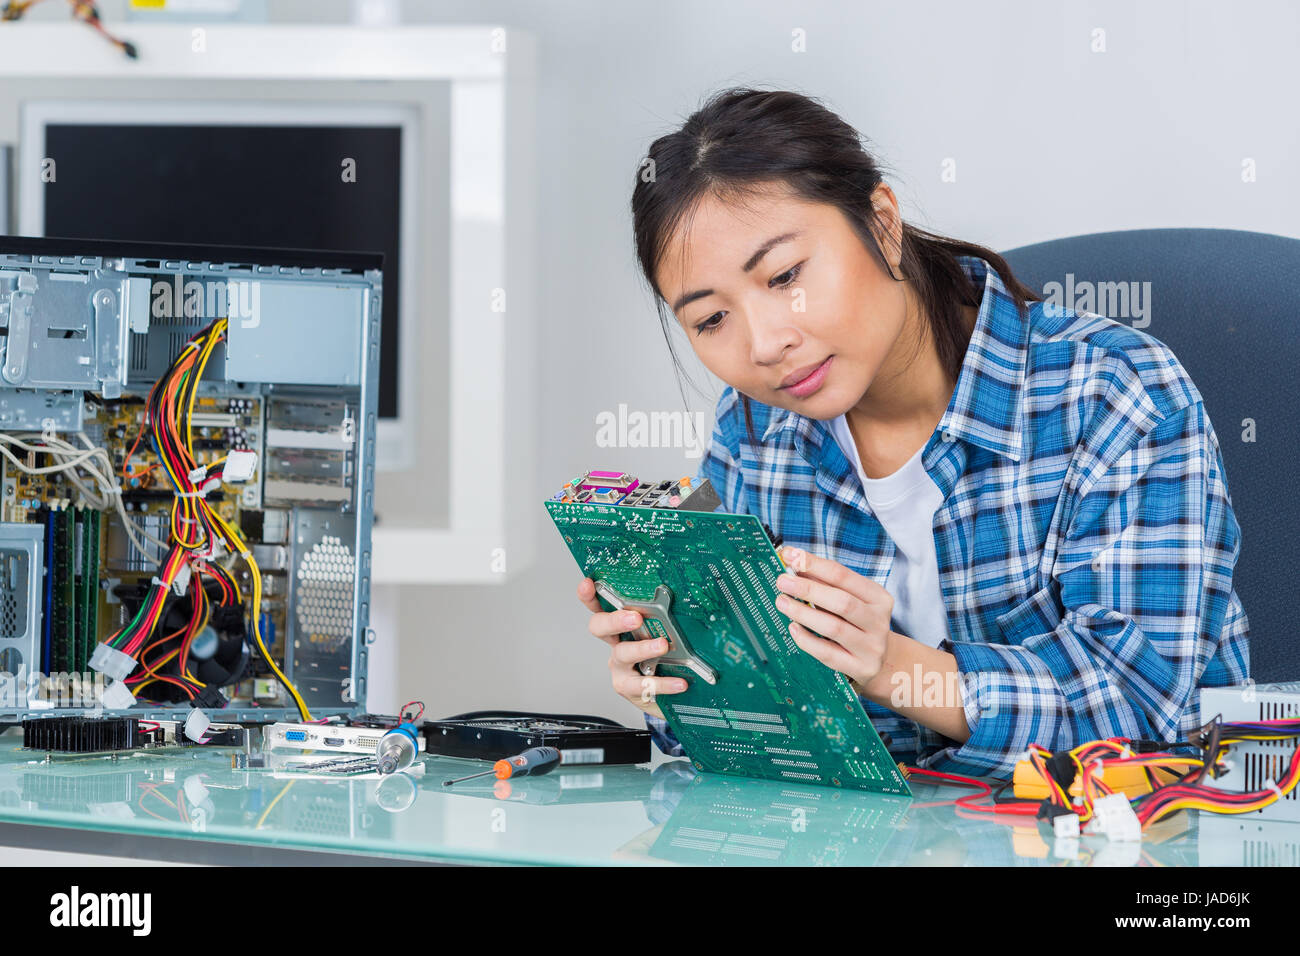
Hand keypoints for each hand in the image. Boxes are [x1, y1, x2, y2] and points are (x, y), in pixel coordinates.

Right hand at [577, 577, 688, 718]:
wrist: (665, 697)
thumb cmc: (664, 660)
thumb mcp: (663, 634)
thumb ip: (666, 620)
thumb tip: (683, 599)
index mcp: (620, 627)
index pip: (600, 606)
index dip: (590, 596)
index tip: (588, 584)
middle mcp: (615, 644)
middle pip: (600, 628)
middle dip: (615, 621)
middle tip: (635, 618)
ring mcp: (619, 667)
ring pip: (623, 654)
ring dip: (642, 648)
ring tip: (661, 646)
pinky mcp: (629, 687)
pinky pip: (644, 684)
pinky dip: (663, 683)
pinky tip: (679, 682)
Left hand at [772, 546, 892, 688]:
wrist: (885, 661)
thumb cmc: (859, 623)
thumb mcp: (852, 600)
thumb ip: (826, 583)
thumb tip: (794, 563)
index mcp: (878, 597)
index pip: (843, 576)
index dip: (814, 564)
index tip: (790, 556)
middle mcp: (878, 621)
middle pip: (841, 601)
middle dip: (808, 589)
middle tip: (782, 581)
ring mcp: (871, 647)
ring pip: (834, 627)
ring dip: (803, 613)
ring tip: (782, 602)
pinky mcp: (860, 668)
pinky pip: (828, 653)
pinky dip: (807, 639)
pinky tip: (793, 628)